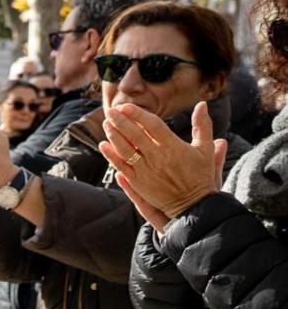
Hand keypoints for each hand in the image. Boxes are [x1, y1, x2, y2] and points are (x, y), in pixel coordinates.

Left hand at [99, 101, 225, 232]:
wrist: (194, 204)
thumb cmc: (200, 175)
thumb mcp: (205, 149)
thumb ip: (202, 126)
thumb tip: (202, 104)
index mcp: (173, 146)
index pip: (152, 125)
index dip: (137, 114)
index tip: (126, 106)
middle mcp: (158, 157)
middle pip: (135, 135)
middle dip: (121, 121)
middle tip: (110, 110)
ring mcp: (146, 170)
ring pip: (125, 149)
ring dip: (114, 135)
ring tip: (106, 123)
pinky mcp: (138, 182)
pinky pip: (121, 166)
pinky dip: (111, 155)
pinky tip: (103, 145)